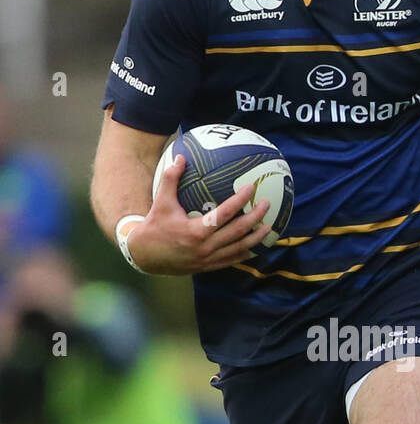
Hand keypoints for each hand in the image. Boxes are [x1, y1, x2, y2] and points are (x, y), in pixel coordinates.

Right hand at [127, 154, 272, 274]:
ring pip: (238, 249)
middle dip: (255, 218)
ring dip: (255, 238)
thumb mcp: (162, 202)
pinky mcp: (208, 267)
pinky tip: (255, 247)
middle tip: (266, 204)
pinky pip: (231, 260)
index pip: (224, 214)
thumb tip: (181, 157)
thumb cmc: (155, 226)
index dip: (240, 200)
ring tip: (269, 227)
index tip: (251, 188)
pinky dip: (244, 253)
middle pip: (237, 232)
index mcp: (195, 231)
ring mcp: (208, 259)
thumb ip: (171, 179)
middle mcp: (205, 247)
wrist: (145, 256)